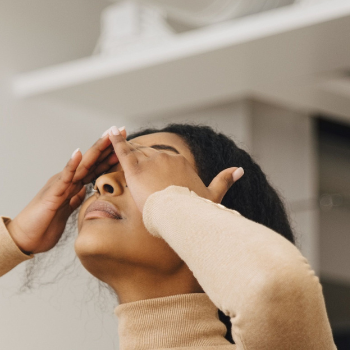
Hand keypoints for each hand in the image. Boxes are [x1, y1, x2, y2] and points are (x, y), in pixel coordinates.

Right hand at [6, 134, 115, 253]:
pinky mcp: (53, 193)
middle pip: (91, 160)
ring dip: (95, 150)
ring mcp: (60, 185)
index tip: (126, 144)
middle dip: (107, 146)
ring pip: (81, 164)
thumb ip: (74, 200)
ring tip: (107, 136)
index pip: (94, 168)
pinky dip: (71, 165)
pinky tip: (78, 153)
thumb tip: (85, 192)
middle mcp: (67, 181)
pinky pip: (64, 177)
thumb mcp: (66, 212)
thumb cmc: (43, 226)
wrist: (25, 238)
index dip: (110, 156)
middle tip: (122, 130)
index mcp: (72, 186)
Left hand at [105, 127, 243, 210]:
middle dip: (141, 165)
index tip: (152, 178)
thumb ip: (224, 181)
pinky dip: (115, 142)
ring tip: (119, 159)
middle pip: (149, 157)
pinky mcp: (135, 170)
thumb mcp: (213, 195)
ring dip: (126, 156)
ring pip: (136, 155)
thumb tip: (240, 169)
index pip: (164, 161)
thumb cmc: (196, 210)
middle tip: (130, 173)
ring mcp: (150, 162)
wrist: (181, 216)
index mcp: (181, 162)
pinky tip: (109, 133)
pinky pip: (123, 152)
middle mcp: (166, 157)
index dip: (156, 169)